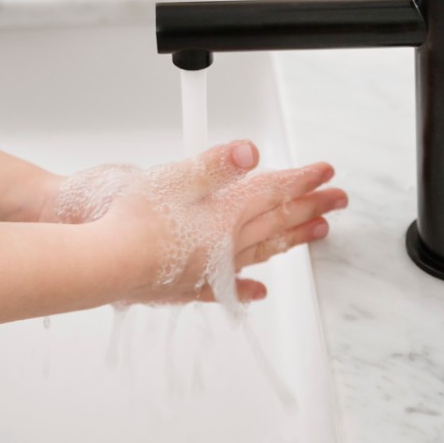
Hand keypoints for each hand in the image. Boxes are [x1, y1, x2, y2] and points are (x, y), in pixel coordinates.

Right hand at [68, 141, 344, 308]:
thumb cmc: (133, 221)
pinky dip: (247, 287)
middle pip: (276, 222)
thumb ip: (216, 165)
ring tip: (316, 232)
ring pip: (262, 251)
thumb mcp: (175, 177)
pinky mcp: (188, 285)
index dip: (301, 180)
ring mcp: (209, 267)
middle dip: (310, 207)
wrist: (105, 263)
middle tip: (337, 201)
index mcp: (225, 214)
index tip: (325, 172)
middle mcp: (224, 244)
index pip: (273, 193)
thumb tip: (250, 151)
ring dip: (292, 238)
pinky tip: (258, 291)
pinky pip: (228, 287)